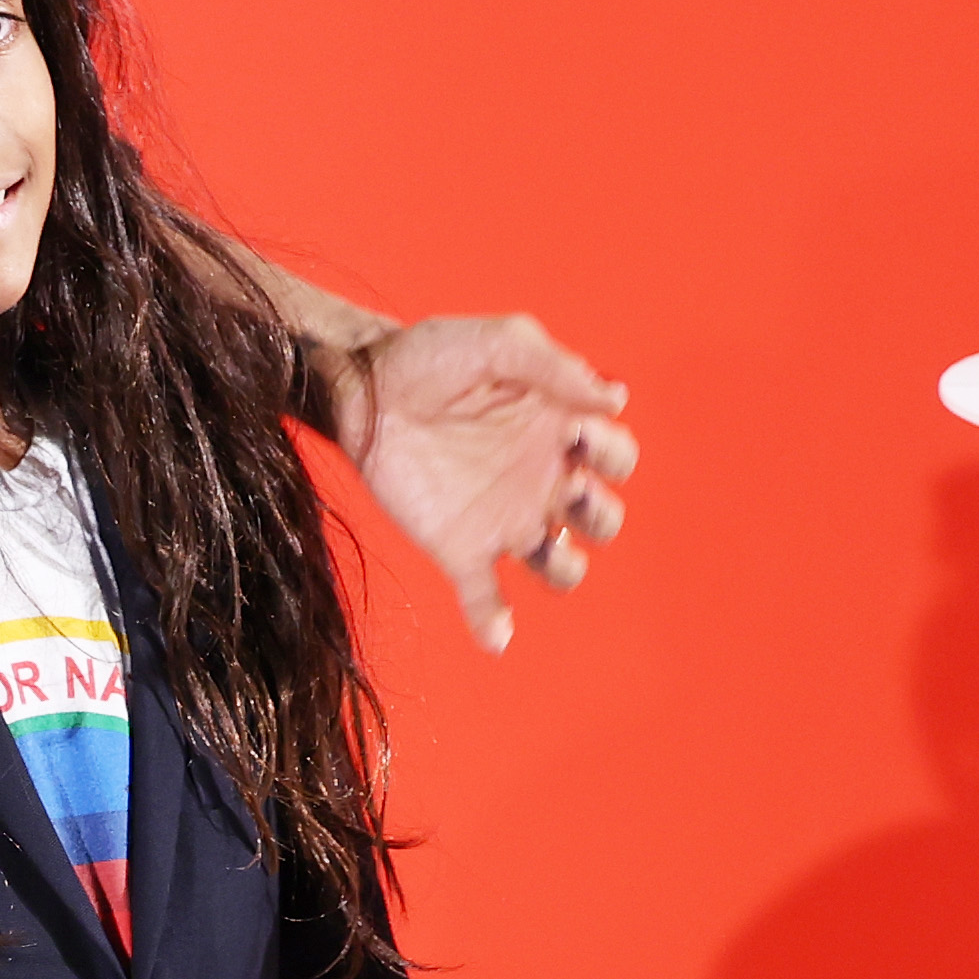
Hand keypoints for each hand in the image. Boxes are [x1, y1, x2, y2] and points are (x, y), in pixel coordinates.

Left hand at [325, 310, 636, 650]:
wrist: (360, 384)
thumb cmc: (430, 355)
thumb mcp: (496, 343)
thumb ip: (554, 365)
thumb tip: (616, 395)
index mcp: (559, 432)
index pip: (618, 458)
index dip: (613, 452)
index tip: (578, 432)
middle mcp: (541, 480)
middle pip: (603, 520)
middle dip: (602, 515)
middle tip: (568, 488)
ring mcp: (502, 518)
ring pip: (560, 567)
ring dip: (566, 569)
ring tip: (542, 546)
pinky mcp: (458, 545)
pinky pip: (486, 597)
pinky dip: (494, 622)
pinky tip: (496, 635)